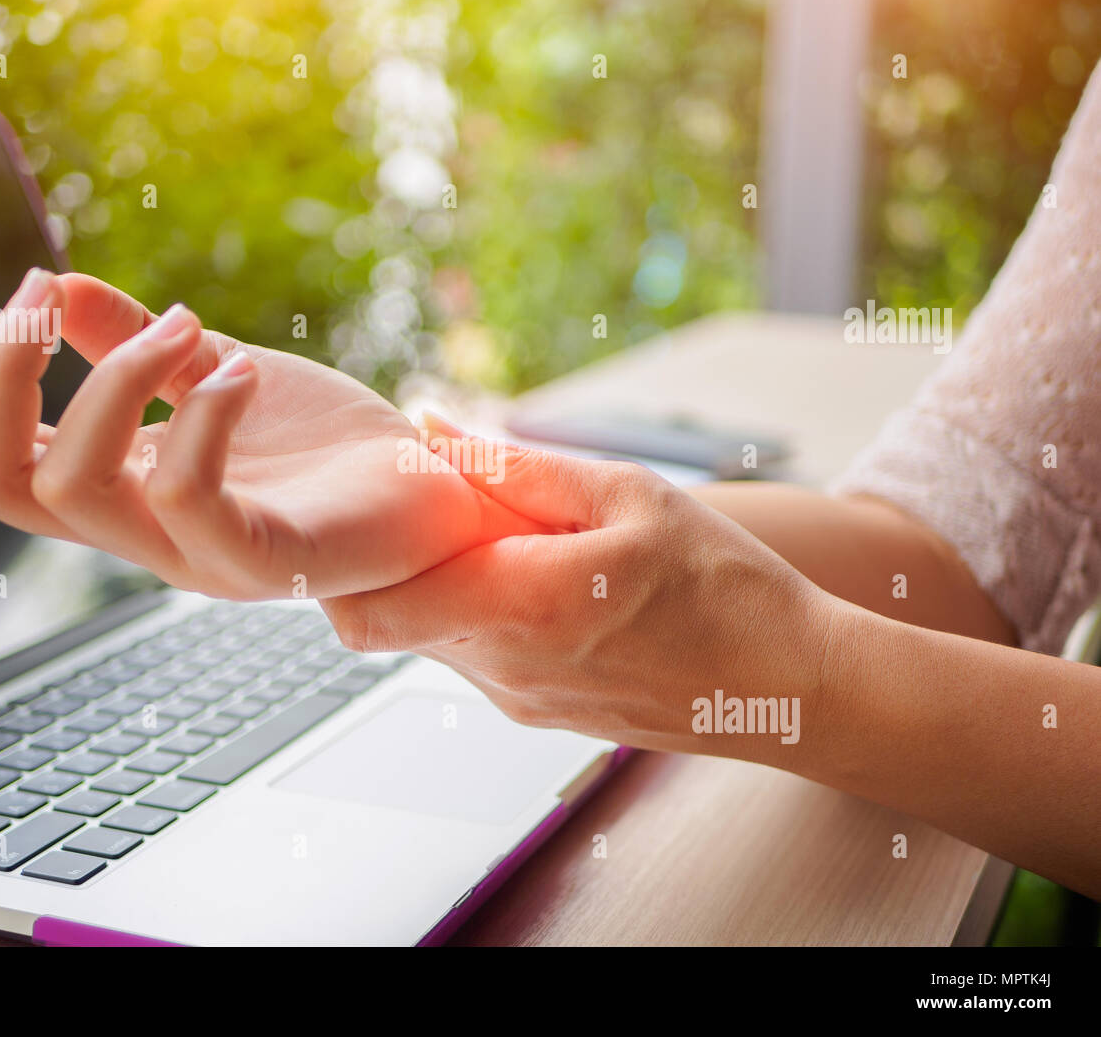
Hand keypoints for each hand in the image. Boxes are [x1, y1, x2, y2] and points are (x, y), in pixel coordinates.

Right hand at [0, 269, 541, 599]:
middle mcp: (142, 535)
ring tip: (182, 329)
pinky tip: (241, 373)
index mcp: (122, 492)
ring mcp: (200, 557)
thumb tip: (60, 287)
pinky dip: (201, 417)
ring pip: (75, 492)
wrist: (434, 495)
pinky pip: (192, 499)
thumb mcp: (218, 373)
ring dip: (105, 382)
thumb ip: (138, 345)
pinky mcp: (270, 562)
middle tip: (39, 292)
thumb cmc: (327, 444)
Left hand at [322, 417, 837, 751]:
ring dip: (444, 585)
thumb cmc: (724, 583)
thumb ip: (514, 465)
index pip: (368, 606)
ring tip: (508, 536)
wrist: (791, 685)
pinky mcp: (540, 714)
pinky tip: (542, 578)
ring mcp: (520, 702)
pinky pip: (477, 658)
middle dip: (394, 563)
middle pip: (387, 622)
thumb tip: (429, 426)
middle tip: (441, 508)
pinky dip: (481, 613)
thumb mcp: (626, 496)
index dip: (350, 556)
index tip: (378, 506)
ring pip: (431, 639)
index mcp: (520, 607)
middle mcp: (504, 670)